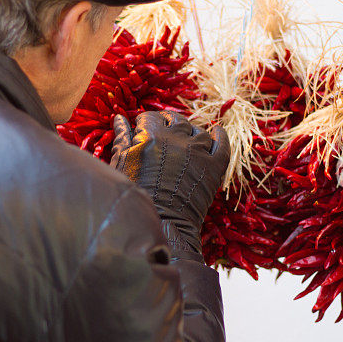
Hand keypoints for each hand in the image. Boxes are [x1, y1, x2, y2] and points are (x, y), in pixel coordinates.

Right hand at [111, 111, 229, 260]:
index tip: (143, 127)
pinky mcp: (214, 167)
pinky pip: (222, 145)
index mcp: (153, 136)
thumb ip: (122, 138)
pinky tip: (217, 131)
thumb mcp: (122, 165)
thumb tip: (120, 119)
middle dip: (168, 122)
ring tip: (184, 136)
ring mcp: (199, 153)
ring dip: (191, 130)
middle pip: (176, 120)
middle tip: (163, 129)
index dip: (146, 121)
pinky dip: (221, 137)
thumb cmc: (136, 195)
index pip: (151, 117)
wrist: (162, 225)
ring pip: (199, 131)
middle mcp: (178, 139)